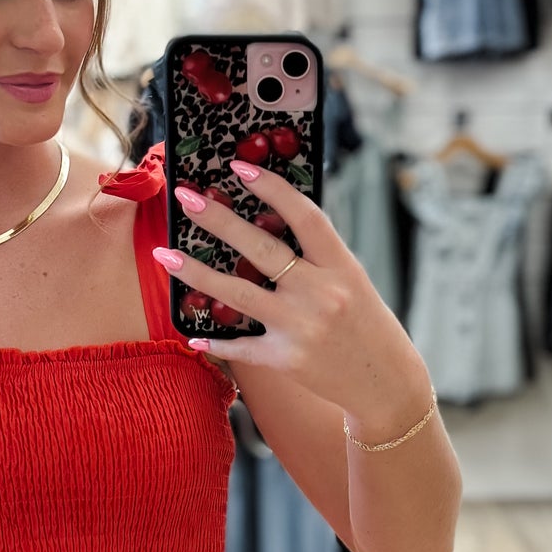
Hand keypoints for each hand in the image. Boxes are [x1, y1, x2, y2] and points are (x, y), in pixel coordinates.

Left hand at [152, 161, 433, 435]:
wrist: (386, 384)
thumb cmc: (367, 325)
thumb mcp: (353, 281)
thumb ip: (317, 256)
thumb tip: (269, 221)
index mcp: (342, 267)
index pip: (304, 216)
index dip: (271, 188)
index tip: (239, 167)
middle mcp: (321, 294)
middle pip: (261, 249)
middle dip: (219, 220)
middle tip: (187, 198)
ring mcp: (301, 328)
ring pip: (238, 293)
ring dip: (197, 272)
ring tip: (166, 253)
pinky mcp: (286, 360)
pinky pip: (241, 346)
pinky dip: (215, 340)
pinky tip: (191, 332)